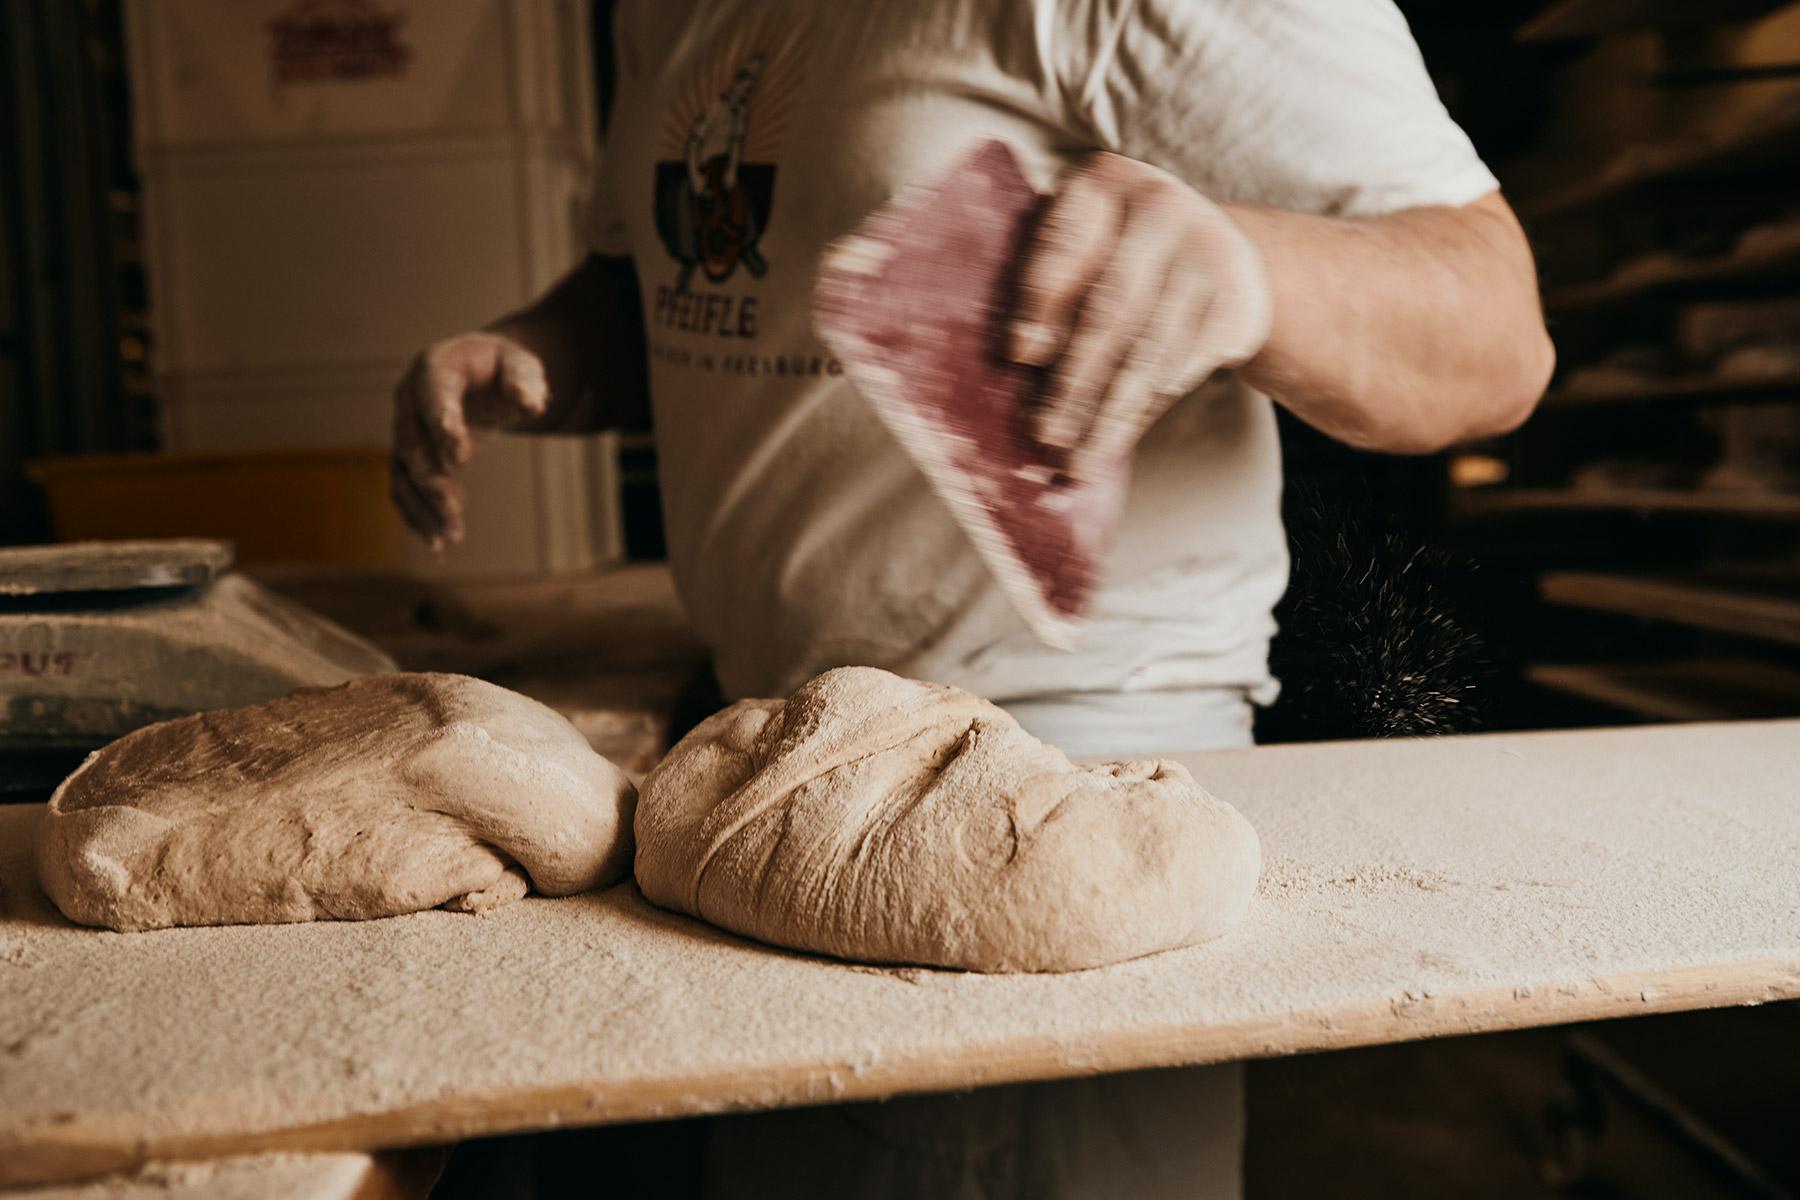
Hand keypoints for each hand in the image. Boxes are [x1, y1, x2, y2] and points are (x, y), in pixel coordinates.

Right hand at [390, 332, 548, 546]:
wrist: (481, 372)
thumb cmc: (501, 367)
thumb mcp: (520, 363)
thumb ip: (524, 381)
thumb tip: (532, 404)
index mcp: (435, 368)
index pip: (432, 397)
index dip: (444, 427)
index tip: (461, 460)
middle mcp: (410, 399)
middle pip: (410, 442)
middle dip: (430, 478)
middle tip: (454, 507)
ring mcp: (406, 428)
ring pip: (403, 472)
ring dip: (423, 506)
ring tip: (449, 536)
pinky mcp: (410, 455)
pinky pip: (405, 487)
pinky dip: (417, 514)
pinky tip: (437, 540)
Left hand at [1008, 153, 1271, 480]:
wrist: (1220, 251)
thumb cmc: (1118, 256)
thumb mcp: (1082, 249)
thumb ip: (1050, 291)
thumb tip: (1021, 367)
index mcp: (1101, 184)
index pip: (1064, 243)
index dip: (1040, 301)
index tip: (1020, 356)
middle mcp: (1160, 207)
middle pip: (1110, 308)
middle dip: (1074, 380)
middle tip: (1045, 434)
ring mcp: (1205, 254)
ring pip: (1149, 350)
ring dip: (1109, 414)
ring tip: (1077, 459)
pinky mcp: (1235, 302)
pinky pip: (1182, 368)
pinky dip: (1145, 411)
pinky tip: (1116, 441)